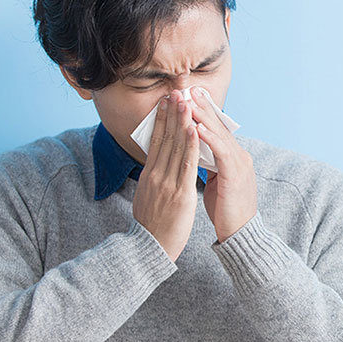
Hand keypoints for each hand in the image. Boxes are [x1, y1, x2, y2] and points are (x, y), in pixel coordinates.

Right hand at [132, 90, 201, 261]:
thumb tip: (156, 167)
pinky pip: (187, 165)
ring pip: (177, 147)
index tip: (166, 102)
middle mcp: (156, 175)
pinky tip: (196, 130)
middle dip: (172, 114)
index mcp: (149, 175)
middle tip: (175, 92)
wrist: (150, 248)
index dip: (162, 120)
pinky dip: (192, 145)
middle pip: (165, 139)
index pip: (157, 142)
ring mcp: (168, 183)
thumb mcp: (147, 197)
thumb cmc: (152, 226)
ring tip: (186, 102)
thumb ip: (153, 180)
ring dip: (183, 123)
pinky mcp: (180, 193)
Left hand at [189, 87, 257, 242]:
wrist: (240, 234)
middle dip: (203, 107)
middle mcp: (239, 156)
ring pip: (219, 134)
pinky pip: (221, 151)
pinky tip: (196, 127)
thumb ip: (209, 164)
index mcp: (233, 157)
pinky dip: (208, 138)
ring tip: (189, 102)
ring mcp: (239, 164)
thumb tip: (196, 151)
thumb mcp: (216, 181)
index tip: (189, 97)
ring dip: (203, 116)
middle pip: (218, 126)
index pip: (216, 129)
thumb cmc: (225, 210)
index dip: (203, 112)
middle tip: (189, 89)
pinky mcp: (235, 174)